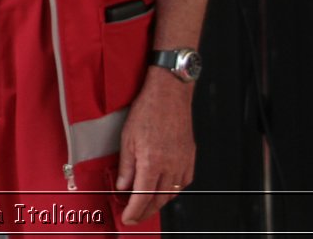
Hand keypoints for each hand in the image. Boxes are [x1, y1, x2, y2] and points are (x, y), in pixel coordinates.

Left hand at [115, 71, 194, 224]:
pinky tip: (162, 190)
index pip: (142, 197)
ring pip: (171, 195)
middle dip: (145, 212)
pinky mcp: (190, 160)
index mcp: (152, 162)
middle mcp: (170, 166)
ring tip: (145, 206)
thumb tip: (122, 187)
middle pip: (158, 200)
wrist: (170, 95)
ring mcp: (183, 164)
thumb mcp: (127, 138)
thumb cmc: (148, 110)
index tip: (127, 218)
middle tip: (134, 216)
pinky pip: (182, 184)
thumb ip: (125, 166)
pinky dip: (171, 192)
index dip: (134, 211)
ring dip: (157, 204)